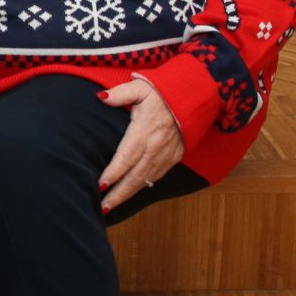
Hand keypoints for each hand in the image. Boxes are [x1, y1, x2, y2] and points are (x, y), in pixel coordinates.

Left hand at [98, 78, 183, 212]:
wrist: (195, 97)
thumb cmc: (163, 92)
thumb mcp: (141, 87)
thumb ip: (120, 93)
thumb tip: (100, 96)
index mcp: (145, 130)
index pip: (126, 156)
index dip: (114, 172)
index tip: (100, 185)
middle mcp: (156, 146)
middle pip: (135, 175)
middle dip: (118, 193)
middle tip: (102, 208)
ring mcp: (166, 154)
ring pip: (145, 180)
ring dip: (128, 194)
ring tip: (111, 206)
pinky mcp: (174, 158)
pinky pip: (156, 176)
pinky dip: (142, 187)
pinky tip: (130, 193)